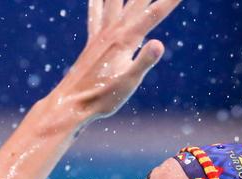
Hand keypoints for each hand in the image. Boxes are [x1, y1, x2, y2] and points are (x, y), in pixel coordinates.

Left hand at [47, 0, 182, 124]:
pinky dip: (97, 2)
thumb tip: (159, 43)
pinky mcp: (93, 41)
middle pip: (137, 1)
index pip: (154, 14)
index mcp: (126, 40)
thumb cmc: (101, 98)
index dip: (170, 0)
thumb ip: (143, 62)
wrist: (71, 104)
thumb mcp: (128, 83)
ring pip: (113, 1)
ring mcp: (102, 35)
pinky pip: (95, 14)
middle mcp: (113, 32)